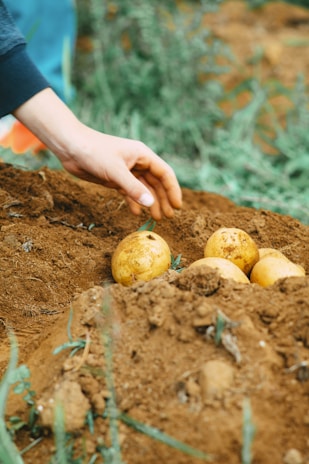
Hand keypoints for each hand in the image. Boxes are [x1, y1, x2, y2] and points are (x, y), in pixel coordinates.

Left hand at [60, 128, 181, 219]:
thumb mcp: (115, 172)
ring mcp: (126, 171)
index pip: (165, 173)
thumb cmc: (94, 152)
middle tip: (168, 217)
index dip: (173, 190)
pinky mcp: (115, 178)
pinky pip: (129, 191)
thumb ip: (133, 188)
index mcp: (142, 155)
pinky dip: (133, 201)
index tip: (177, 206)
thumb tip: (151, 204)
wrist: (70, 147)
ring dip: (150, 202)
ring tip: (156, 218)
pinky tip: (136, 213)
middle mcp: (137, 162)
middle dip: (163, 199)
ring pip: (143, 188)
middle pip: (156, 183)